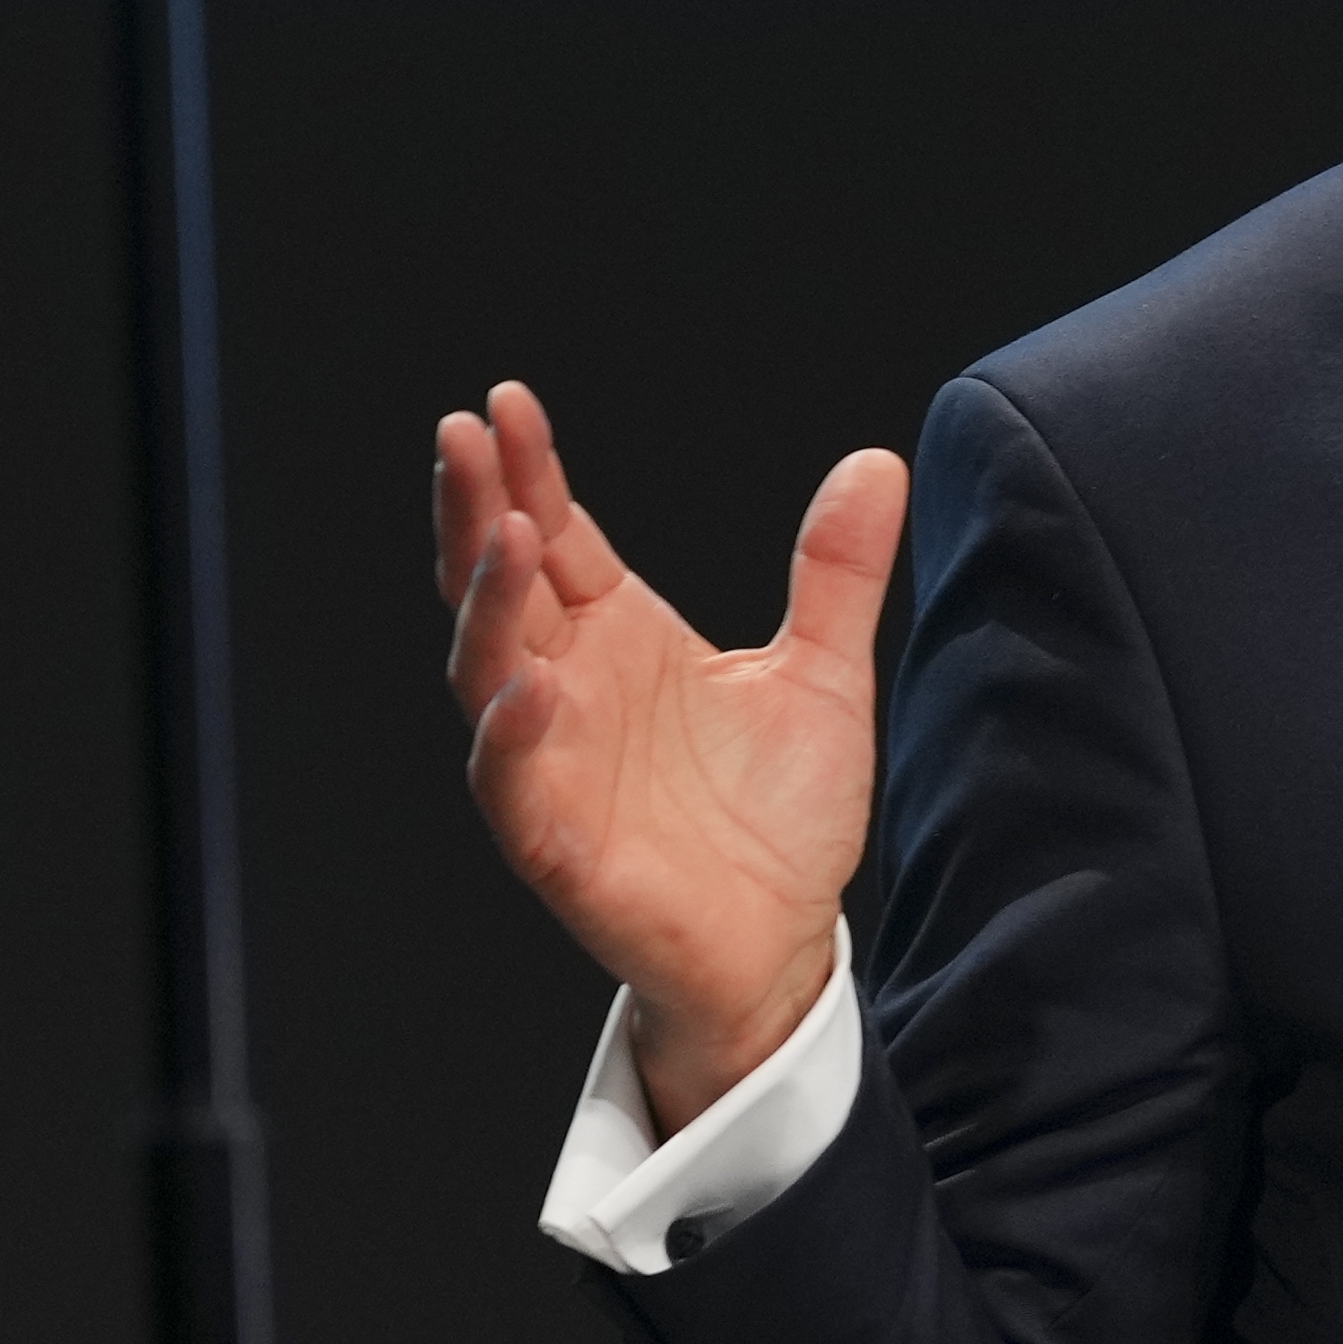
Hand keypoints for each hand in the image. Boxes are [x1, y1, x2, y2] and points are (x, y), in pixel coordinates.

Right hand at [434, 381, 907, 1132]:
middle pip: (499, 585)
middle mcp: (569, 689)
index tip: (510, 402)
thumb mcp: (823, 675)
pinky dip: (513, 733)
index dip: (530, 472)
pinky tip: (530, 687)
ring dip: (489, 603)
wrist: (785, 942)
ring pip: (488, 670)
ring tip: (505, 533)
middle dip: (476, 510)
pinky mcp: (556, 842)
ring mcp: (552, 762)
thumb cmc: (778, 815)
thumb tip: (878, 462)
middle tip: (464, 434)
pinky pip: (514, 781)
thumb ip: (837, 573)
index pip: (558, 536)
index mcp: (618, 639)